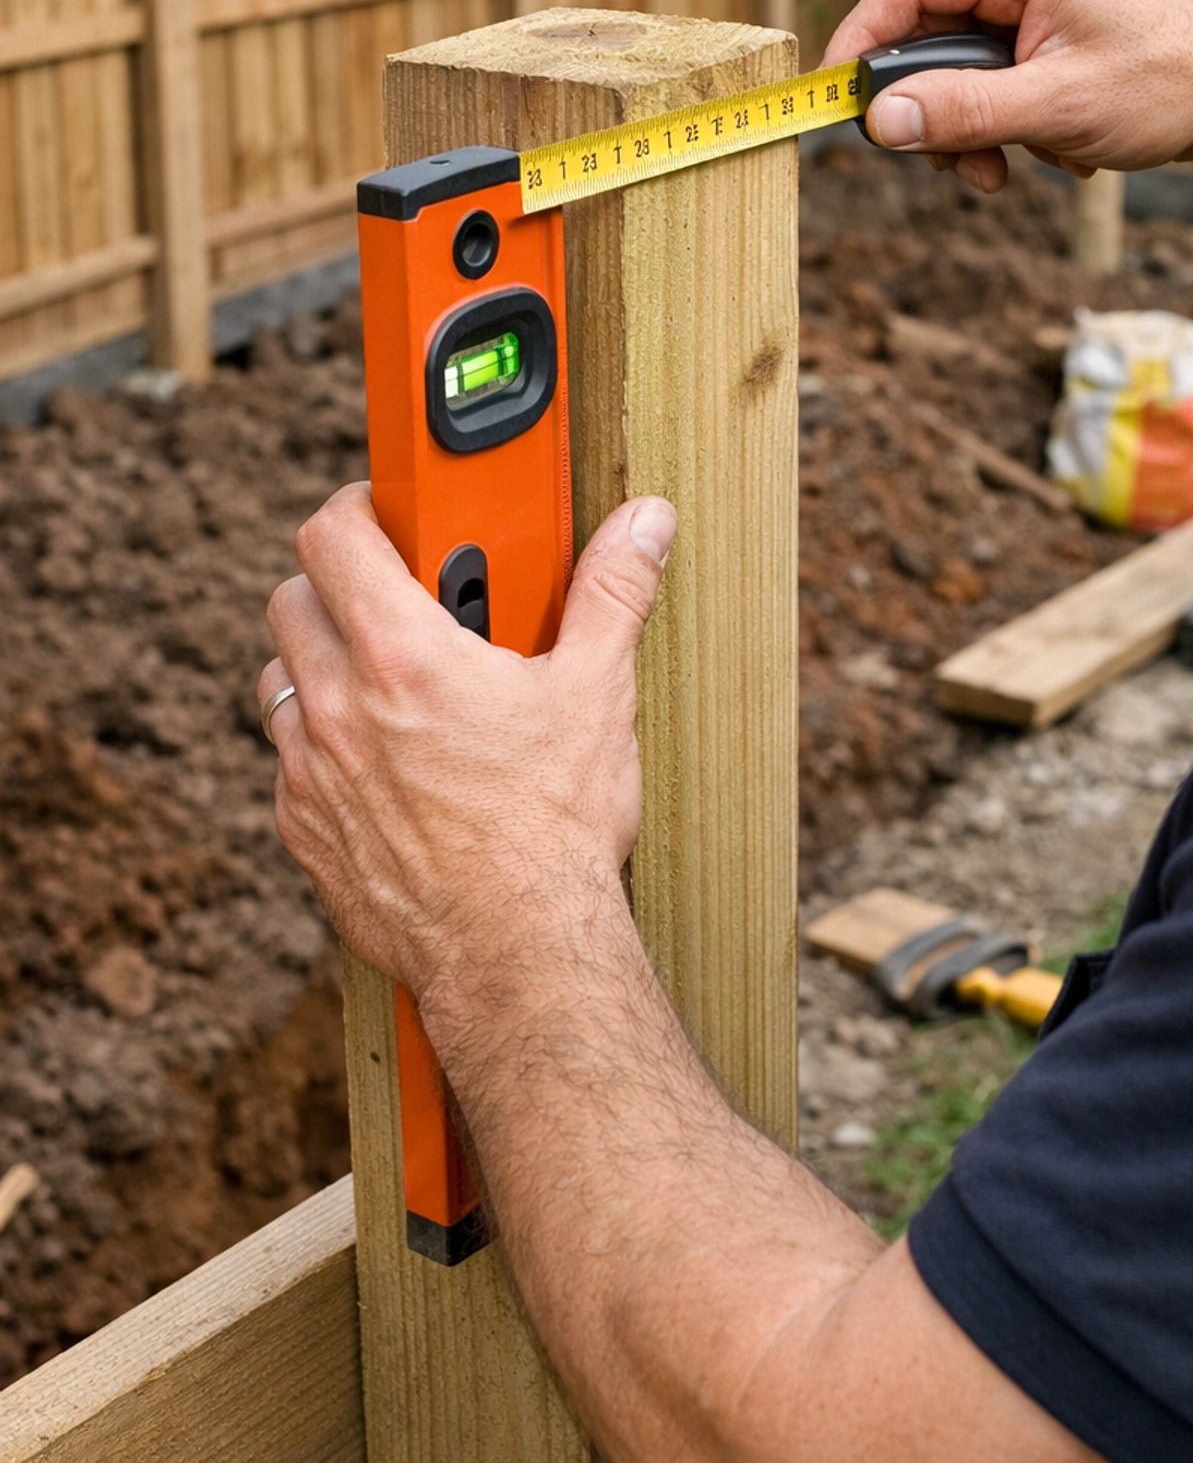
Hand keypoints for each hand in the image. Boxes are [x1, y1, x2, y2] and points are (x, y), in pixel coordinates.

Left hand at [257, 483, 675, 1013]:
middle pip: (291, 600)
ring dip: (322, 667)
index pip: (331, 538)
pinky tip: (385, 763)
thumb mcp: (595, 693)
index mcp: (403, 657)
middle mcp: (338, 707)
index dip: (354, 511)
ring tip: (391, 682)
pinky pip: (288, 763)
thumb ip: (612, 592)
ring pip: (280, 681)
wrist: (516, 951)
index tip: (387, 516)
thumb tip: (643, 525)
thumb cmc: (553, 827)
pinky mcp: (304, 831)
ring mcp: (310, 772)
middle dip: (338, 588)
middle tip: (398, 601)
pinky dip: (322, 747)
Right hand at [825, 0, 1192, 192]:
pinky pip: (993, 79)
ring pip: (958, 65)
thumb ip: (964, 111)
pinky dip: (1005, 125)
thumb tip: (880, 121)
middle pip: (929, 30)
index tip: (837, 96)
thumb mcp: (1057, 106)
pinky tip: (1051, 151)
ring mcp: (1038, 1)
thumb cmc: (1170, 84)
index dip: (863, 39)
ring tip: (1005, 170)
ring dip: (970, 127)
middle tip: (947, 161)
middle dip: (931, 105)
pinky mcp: (1049, 36)